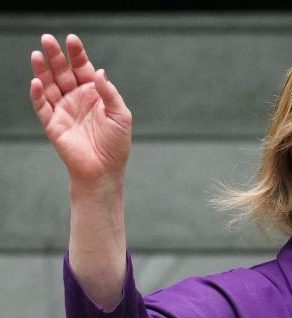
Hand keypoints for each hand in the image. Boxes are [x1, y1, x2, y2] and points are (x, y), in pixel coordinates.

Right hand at [29, 34, 131, 189]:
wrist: (105, 170)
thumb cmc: (116, 144)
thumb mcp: (121, 115)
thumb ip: (109, 93)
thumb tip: (99, 71)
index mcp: (93, 93)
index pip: (82, 68)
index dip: (77, 54)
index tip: (72, 39)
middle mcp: (76, 98)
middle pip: (62, 72)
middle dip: (55, 56)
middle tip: (47, 39)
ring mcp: (63, 110)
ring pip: (49, 85)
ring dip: (42, 70)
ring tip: (37, 54)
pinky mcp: (53, 124)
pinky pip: (42, 106)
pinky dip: (38, 94)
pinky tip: (36, 82)